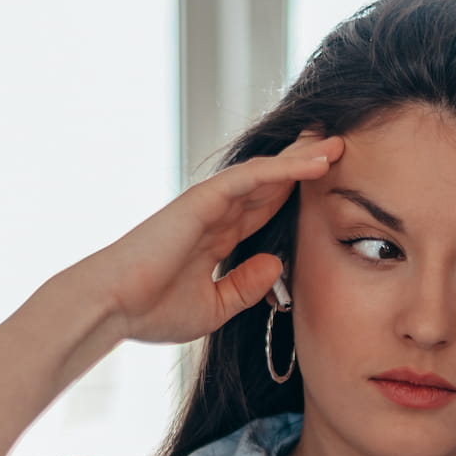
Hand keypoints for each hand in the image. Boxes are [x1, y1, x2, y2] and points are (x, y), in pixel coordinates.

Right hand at [93, 131, 342, 345]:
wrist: (115, 307)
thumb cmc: (152, 311)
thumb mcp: (214, 307)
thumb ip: (245, 286)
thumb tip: (276, 264)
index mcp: (218, 236)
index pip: (266, 208)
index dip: (297, 195)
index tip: (330, 187)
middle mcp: (216, 213)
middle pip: (272, 182)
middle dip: (305, 165)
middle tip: (341, 149)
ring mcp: (210, 203)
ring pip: (268, 172)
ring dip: (304, 158)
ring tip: (338, 144)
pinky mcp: (205, 198)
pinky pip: (254, 177)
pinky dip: (287, 168)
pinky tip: (317, 161)